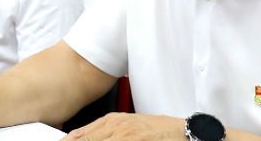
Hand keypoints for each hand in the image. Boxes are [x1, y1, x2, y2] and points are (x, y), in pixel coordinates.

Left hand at [64, 113, 183, 140]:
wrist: (180, 131)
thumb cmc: (155, 130)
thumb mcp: (127, 126)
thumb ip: (106, 132)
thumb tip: (84, 137)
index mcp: (112, 121)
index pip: (80, 134)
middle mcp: (115, 127)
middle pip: (84, 140)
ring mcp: (123, 136)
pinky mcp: (132, 140)